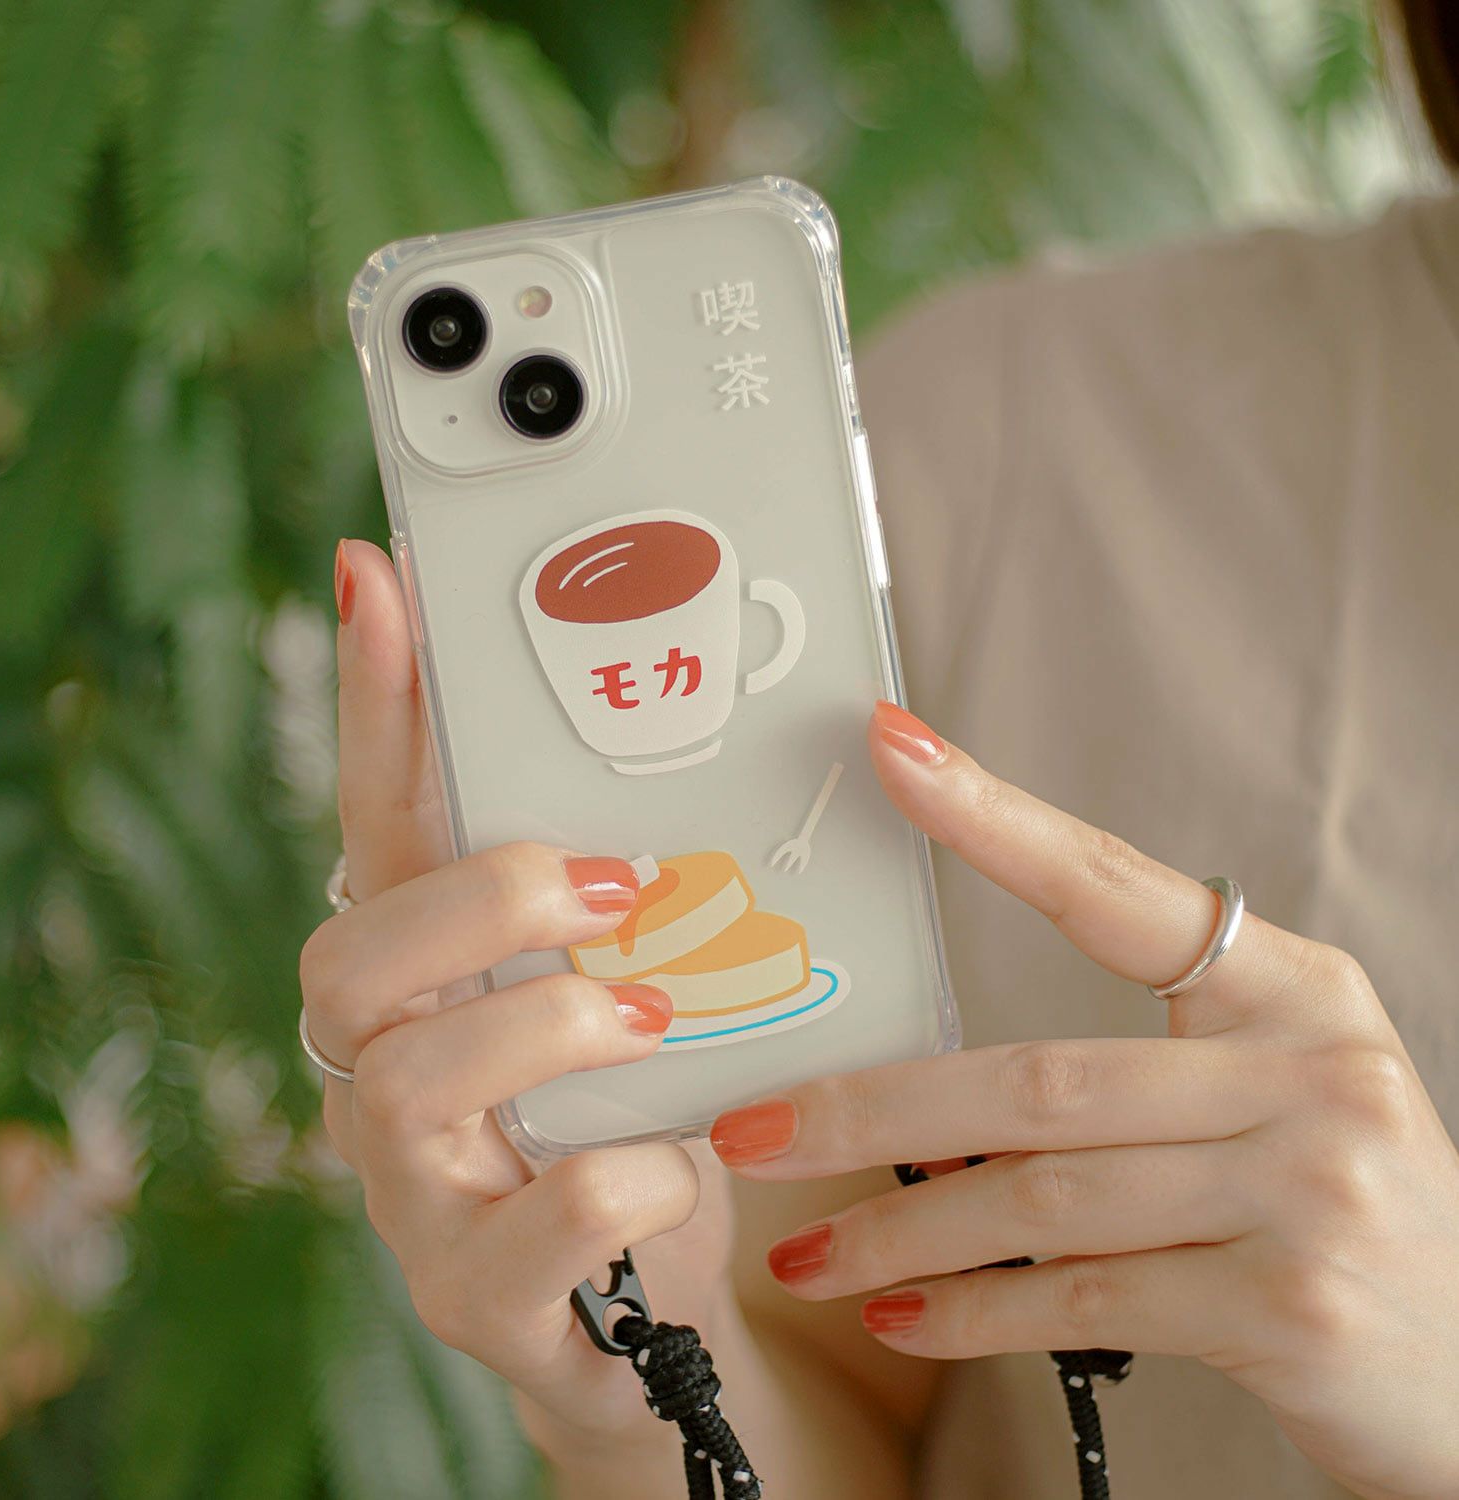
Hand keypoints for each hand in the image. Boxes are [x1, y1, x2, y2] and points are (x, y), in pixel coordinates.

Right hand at [300, 542, 736, 1458]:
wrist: (662, 1315)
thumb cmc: (645, 1120)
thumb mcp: (642, 989)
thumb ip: (641, 888)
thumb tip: (678, 732)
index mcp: (429, 983)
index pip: (380, 825)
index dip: (378, 704)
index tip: (380, 574)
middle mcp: (388, 1077)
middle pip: (348, 961)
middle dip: (482, 899)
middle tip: (614, 885)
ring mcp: (420, 1195)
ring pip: (408, 1085)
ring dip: (545, 1026)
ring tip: (655, 1019)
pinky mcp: (481, 1301)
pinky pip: (521, 1233)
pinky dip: (618, 1178)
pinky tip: (677, 1159)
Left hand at [709, 701, 1458, 1499]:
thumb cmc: (1341, 1207)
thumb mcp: (1268, 1098)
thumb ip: (1129, 1076)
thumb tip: (928, 1103)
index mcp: (1292, 991)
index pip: (1115, 887)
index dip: (994, 820)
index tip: (892, 750)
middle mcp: (1307, 1072)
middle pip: (1037, 1076)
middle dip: (872, 1109)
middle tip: (753, 1125)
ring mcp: (1309, 1189)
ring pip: (1042, 1195)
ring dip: (901, 1230)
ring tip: (804, 1253)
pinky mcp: (1294, 1307)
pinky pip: (1086, 1298)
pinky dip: (976, 1310)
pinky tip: (901, 1315)